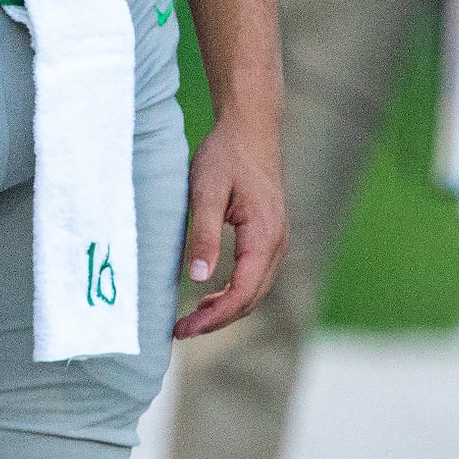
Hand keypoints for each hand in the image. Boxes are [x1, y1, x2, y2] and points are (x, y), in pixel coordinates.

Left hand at [173, 108, 285, 339]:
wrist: (250, 127)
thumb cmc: (226, 155)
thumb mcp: (206, 191)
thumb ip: (204, 234)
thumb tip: (197, 278)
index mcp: (264, 236)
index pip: (242, 294)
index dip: (213, 318)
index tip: (184, 329)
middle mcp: (277, 243)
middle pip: (250, 299)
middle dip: (217, 320)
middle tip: (181, 331)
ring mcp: (277, 241)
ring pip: (254, 291)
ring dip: (225, 309)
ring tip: (191, 319)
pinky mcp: (269, 236)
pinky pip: (254, 276)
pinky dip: (233, 293)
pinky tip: (209, 294)